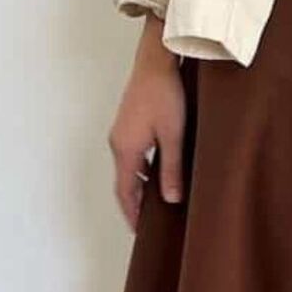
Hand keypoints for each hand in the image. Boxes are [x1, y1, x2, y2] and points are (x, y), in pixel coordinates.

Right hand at [107, 16, 185, 229]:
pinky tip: (158, 171)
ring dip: (139, 186)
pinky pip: (132, 154)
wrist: (156, 61)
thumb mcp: (173, 135)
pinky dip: (141, 169)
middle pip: (124, 182)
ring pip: (128, 168)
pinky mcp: (128, 122)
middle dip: (134, 203)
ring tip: (156, 200)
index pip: (125, 192)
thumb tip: (171, 198)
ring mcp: (121, 132)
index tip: (139, 231)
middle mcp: (118, 143)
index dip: (132, 213)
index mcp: (126, 149)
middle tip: (148, 221)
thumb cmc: (165, 94)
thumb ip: (171, 169)